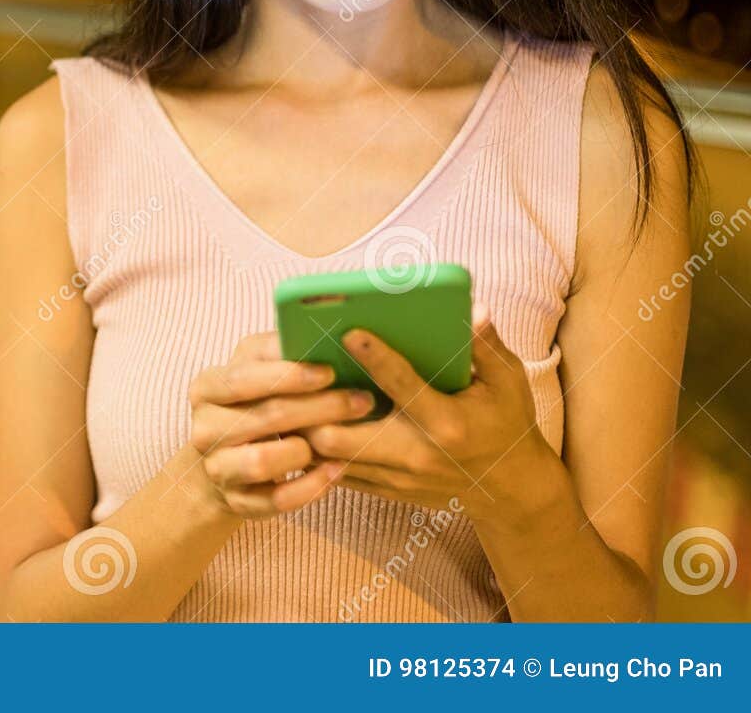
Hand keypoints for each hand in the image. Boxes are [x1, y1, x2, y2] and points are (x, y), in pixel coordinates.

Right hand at [185, 330, 375, 518]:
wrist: (224, 458)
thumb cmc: (252, 402)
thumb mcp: (255, 368)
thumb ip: (278, 351)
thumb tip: (318, 331)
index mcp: (207, 387)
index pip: (244, 378)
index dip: (288, 375)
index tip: (330, 370)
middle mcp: (204, 429)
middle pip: (264, 417)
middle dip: (319, 408)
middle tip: (361, 401)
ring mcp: (217, 468)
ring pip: (262, 461)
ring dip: (307, 450)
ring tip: (341, 440)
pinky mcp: (237, 502)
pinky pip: (276, 500)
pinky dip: (310, 487)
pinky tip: (335, 471)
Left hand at [298, 309, 563, 525]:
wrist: (511, 490)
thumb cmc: (507, 424)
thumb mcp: (508, 382)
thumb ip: (486, 346)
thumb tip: (474, 308)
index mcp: (446, 422)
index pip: (402, 386)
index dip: (373, 356)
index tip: (347, 330)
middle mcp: (417, 455)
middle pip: (343, 436)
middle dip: (314, 407)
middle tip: (294, 373)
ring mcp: (398, 478)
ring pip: (330, 459)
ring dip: (306, 429)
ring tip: (286, 397)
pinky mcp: (387, 490)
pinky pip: (338, 474)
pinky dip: (316, 451)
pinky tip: (301, 423)